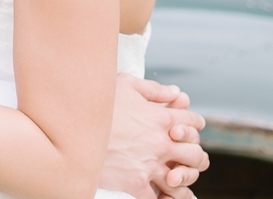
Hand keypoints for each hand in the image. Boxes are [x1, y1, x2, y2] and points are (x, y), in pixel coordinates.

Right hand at [99, 75, 208, 198]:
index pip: (193, 123)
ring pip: (184, 180)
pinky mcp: (137, 184)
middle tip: (190, 157)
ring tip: (179, 181)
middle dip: (196, 156)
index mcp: (162, 119)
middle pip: (196, 155)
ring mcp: (152, 166)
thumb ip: (154, 89)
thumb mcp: (125, 85)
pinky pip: (159, 197)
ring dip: (184, 180)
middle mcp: (163, 143)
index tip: (192, 127)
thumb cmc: (99, 105)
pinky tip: (161, 194)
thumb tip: (176, 93)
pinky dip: (163, 197)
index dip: (195, 124)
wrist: (75, 129)